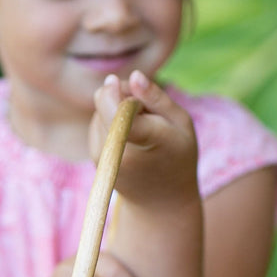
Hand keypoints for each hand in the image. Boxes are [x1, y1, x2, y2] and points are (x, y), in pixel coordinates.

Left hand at [90, 70, 198, 206]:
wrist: (162, 200)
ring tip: (143, 126)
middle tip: (147, 109)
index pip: (116, 110)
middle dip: (121, 94)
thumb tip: (132, 75)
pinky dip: (112, 120)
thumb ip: (156, 97)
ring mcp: (102, 155)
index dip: (115, 91)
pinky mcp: (95, 155)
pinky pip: (97, 121)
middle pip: (104, 102)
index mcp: (143, 140)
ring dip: (117, 108)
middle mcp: (116, 151)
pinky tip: (131, 136)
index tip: (119, 82)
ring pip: (99, 109)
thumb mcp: (180, 122)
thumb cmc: (178, 155)